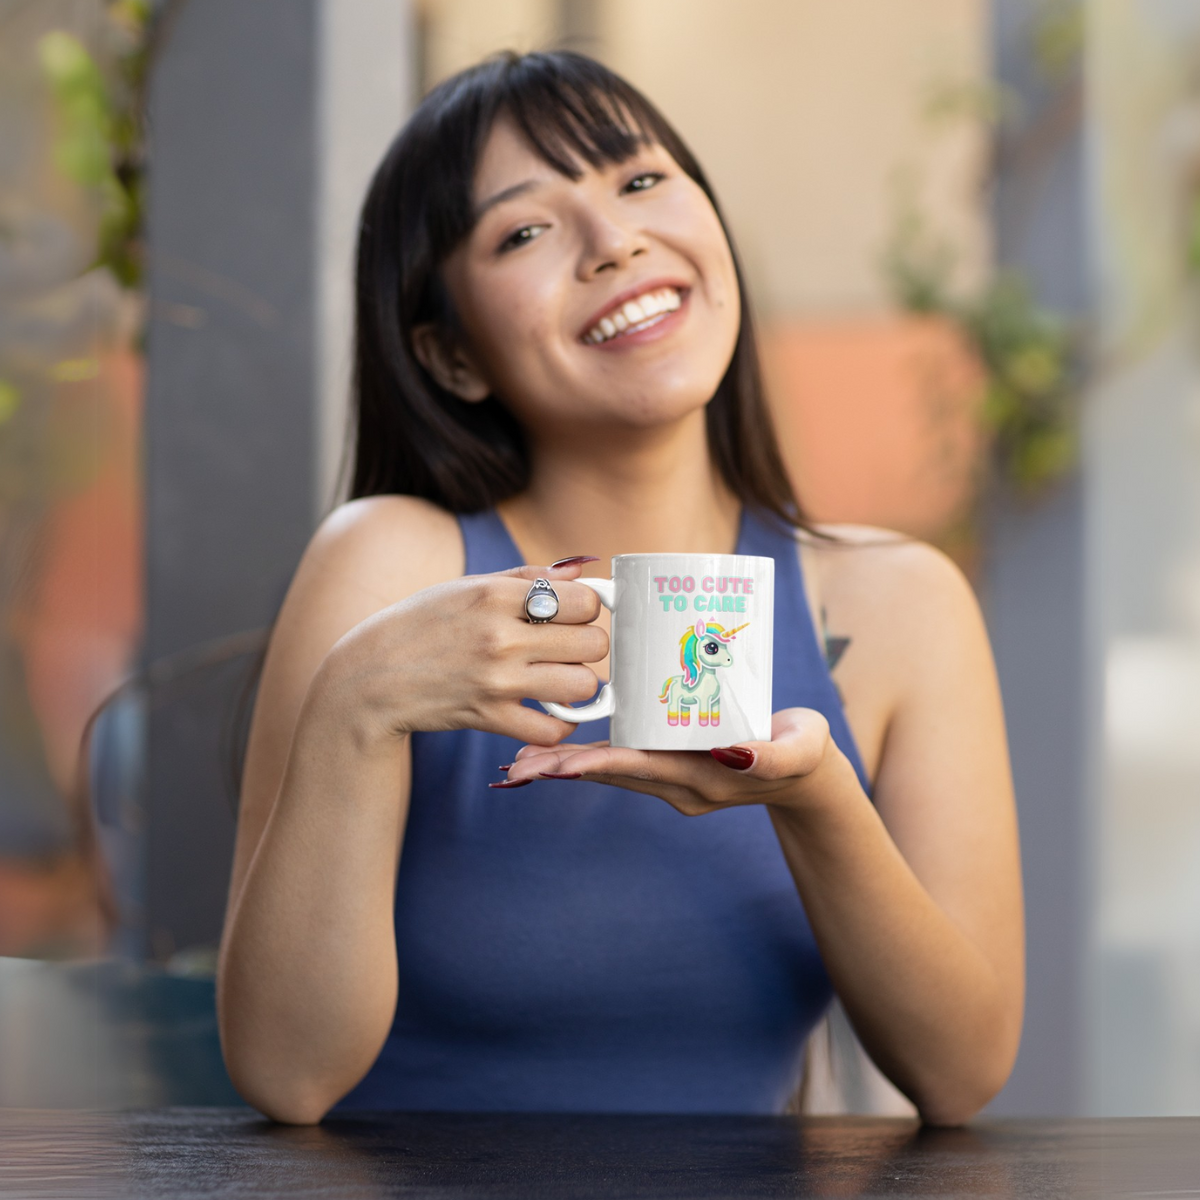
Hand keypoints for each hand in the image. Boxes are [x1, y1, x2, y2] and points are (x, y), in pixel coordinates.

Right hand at [325, 560, 608, 746]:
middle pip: (593, 643)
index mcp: (496, 595)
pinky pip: (551, 729)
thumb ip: (528, 577)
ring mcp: (496, 680)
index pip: (584, 601)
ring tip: (560, 679)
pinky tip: (547, 712)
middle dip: (589, 646)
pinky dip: (557, 725)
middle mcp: (500, 636)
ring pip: (582, 686)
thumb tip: (582, 572)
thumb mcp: (469, 586)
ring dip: (578, 685)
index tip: (574, 615)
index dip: (588, 609)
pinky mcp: (489, 716)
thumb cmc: (423, 624)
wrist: (370, 676)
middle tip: (569, 648)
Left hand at [496, 707, 843, 814]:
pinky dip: (588, 760)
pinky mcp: (671, 770)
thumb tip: (736, 751)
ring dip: (566, 768)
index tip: (557, 764)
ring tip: (517, 765)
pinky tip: (556, 756)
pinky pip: (622, 765)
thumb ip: (772, 754)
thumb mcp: (800, 749)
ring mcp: (674, 782)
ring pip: (611, 772)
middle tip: (514, 768)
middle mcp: (680, 785)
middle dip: (565, 770)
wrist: (807, 776)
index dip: (598, 762)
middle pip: (613, 774)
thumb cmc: (804, 752)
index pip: (640, 767)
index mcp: (703, 778)